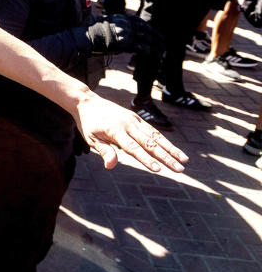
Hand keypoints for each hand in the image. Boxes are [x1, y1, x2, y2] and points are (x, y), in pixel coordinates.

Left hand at [72, 95, 186, 171]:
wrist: (88, 102)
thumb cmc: (89, 123)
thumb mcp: (91, 138)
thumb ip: (104, 151)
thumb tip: (110, 166)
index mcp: (116, 131)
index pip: (133, 148)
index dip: (146, 159)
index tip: (158, 170)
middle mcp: (128, 124)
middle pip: (150, 143)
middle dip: (166, 157)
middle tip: (180, 170)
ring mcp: (134, 120)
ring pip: (156, 136)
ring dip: (171, 149)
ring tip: (184, 161)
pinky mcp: (137, 118)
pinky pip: (153, 131)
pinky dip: (164, 140)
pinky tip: (174, 150)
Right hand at [85, 14, 162, 54]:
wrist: (90, 37)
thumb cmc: (97, 32)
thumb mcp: (110, 23)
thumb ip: (121, 24)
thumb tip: (128, 29)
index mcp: (125, 18)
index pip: (142, 22)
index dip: (150, 28)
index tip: (155, 33)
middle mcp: (128, 24)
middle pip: (147, 30)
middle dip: (157, 37)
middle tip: (163, 42)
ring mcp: (128, 33)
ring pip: (147, 39)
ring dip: (156, 46)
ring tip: (161, 51)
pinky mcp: (127, 43)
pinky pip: (142, 48)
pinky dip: (148, 51)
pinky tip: (151, 55)